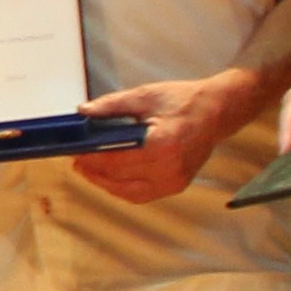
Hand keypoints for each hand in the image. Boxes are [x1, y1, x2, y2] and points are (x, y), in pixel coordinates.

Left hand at [69, 69, 248, 203]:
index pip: (114, 158)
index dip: (90, 157)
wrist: (216, 112)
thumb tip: (84, 112)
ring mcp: (174, 181)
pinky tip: (109, 177)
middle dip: (93, 168)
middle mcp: (169, 168)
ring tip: (88, 169)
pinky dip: (122, 188)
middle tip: (77, 158)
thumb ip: (111, 105)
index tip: (74, 150)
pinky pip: (141, 194)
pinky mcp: (176, 186)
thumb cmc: (185, 102)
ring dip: (104, 182)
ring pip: (127, 191)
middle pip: (118, 176)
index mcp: (162, 145)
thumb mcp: (145, 96)